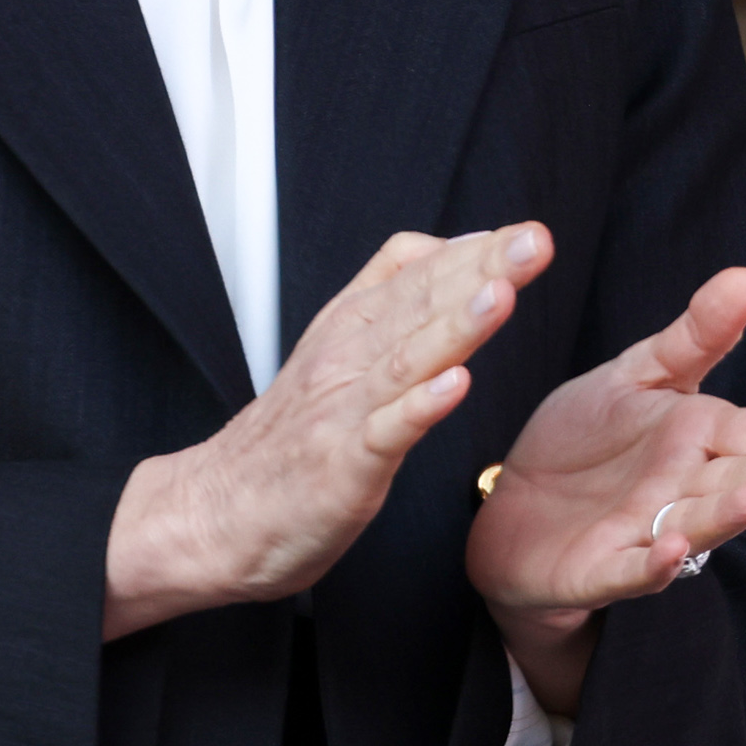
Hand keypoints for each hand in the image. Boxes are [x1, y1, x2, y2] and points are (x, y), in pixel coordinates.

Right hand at [106, 224, 544, 637]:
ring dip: (457, 324)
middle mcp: (349, 359)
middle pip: (421, 304)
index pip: (419, 274)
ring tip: (501, 294)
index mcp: (352, 329)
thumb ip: (393, 293)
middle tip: (532, 242)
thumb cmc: (290, 437)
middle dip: (482, 270)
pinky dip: (419, 407)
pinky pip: (385, 432)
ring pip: (407, 357)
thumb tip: (461, 249)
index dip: (476, 253)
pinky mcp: (341, 465)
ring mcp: (345, 411)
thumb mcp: (338, 346)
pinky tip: (455, 385)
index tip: (529, 232)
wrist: (213, 513)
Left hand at [465, 268, 745, 717]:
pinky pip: (628, 572)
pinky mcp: (597, 571)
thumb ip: (693, 338)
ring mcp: (645, 535)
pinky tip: (671, 551)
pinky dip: (652, 567)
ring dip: (726, 516)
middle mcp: (684, 491)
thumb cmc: (581, 439)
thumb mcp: (634, 377)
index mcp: (699, 442)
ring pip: (696, 526)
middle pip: (733, 483)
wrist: (509, 502)